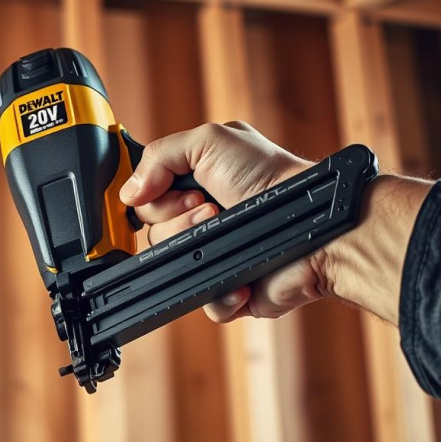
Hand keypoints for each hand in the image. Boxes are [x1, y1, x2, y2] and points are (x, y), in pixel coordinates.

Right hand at [119, 122, 325, 322]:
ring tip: (226, 231)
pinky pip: (201, 300)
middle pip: (152, 233)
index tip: (184, 190)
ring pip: (170, 267)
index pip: (146, 198)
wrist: (311, 226)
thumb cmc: (273, 179)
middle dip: (178, 221)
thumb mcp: (209, 141)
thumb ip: (159, 155)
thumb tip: (128, 191)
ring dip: (196, 248)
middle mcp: (201, 219)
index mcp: (194, 183)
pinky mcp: (228, 288)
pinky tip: (238, 271)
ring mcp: (213, 254)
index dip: (155, 197)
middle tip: (212, 207)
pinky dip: (218, 291)